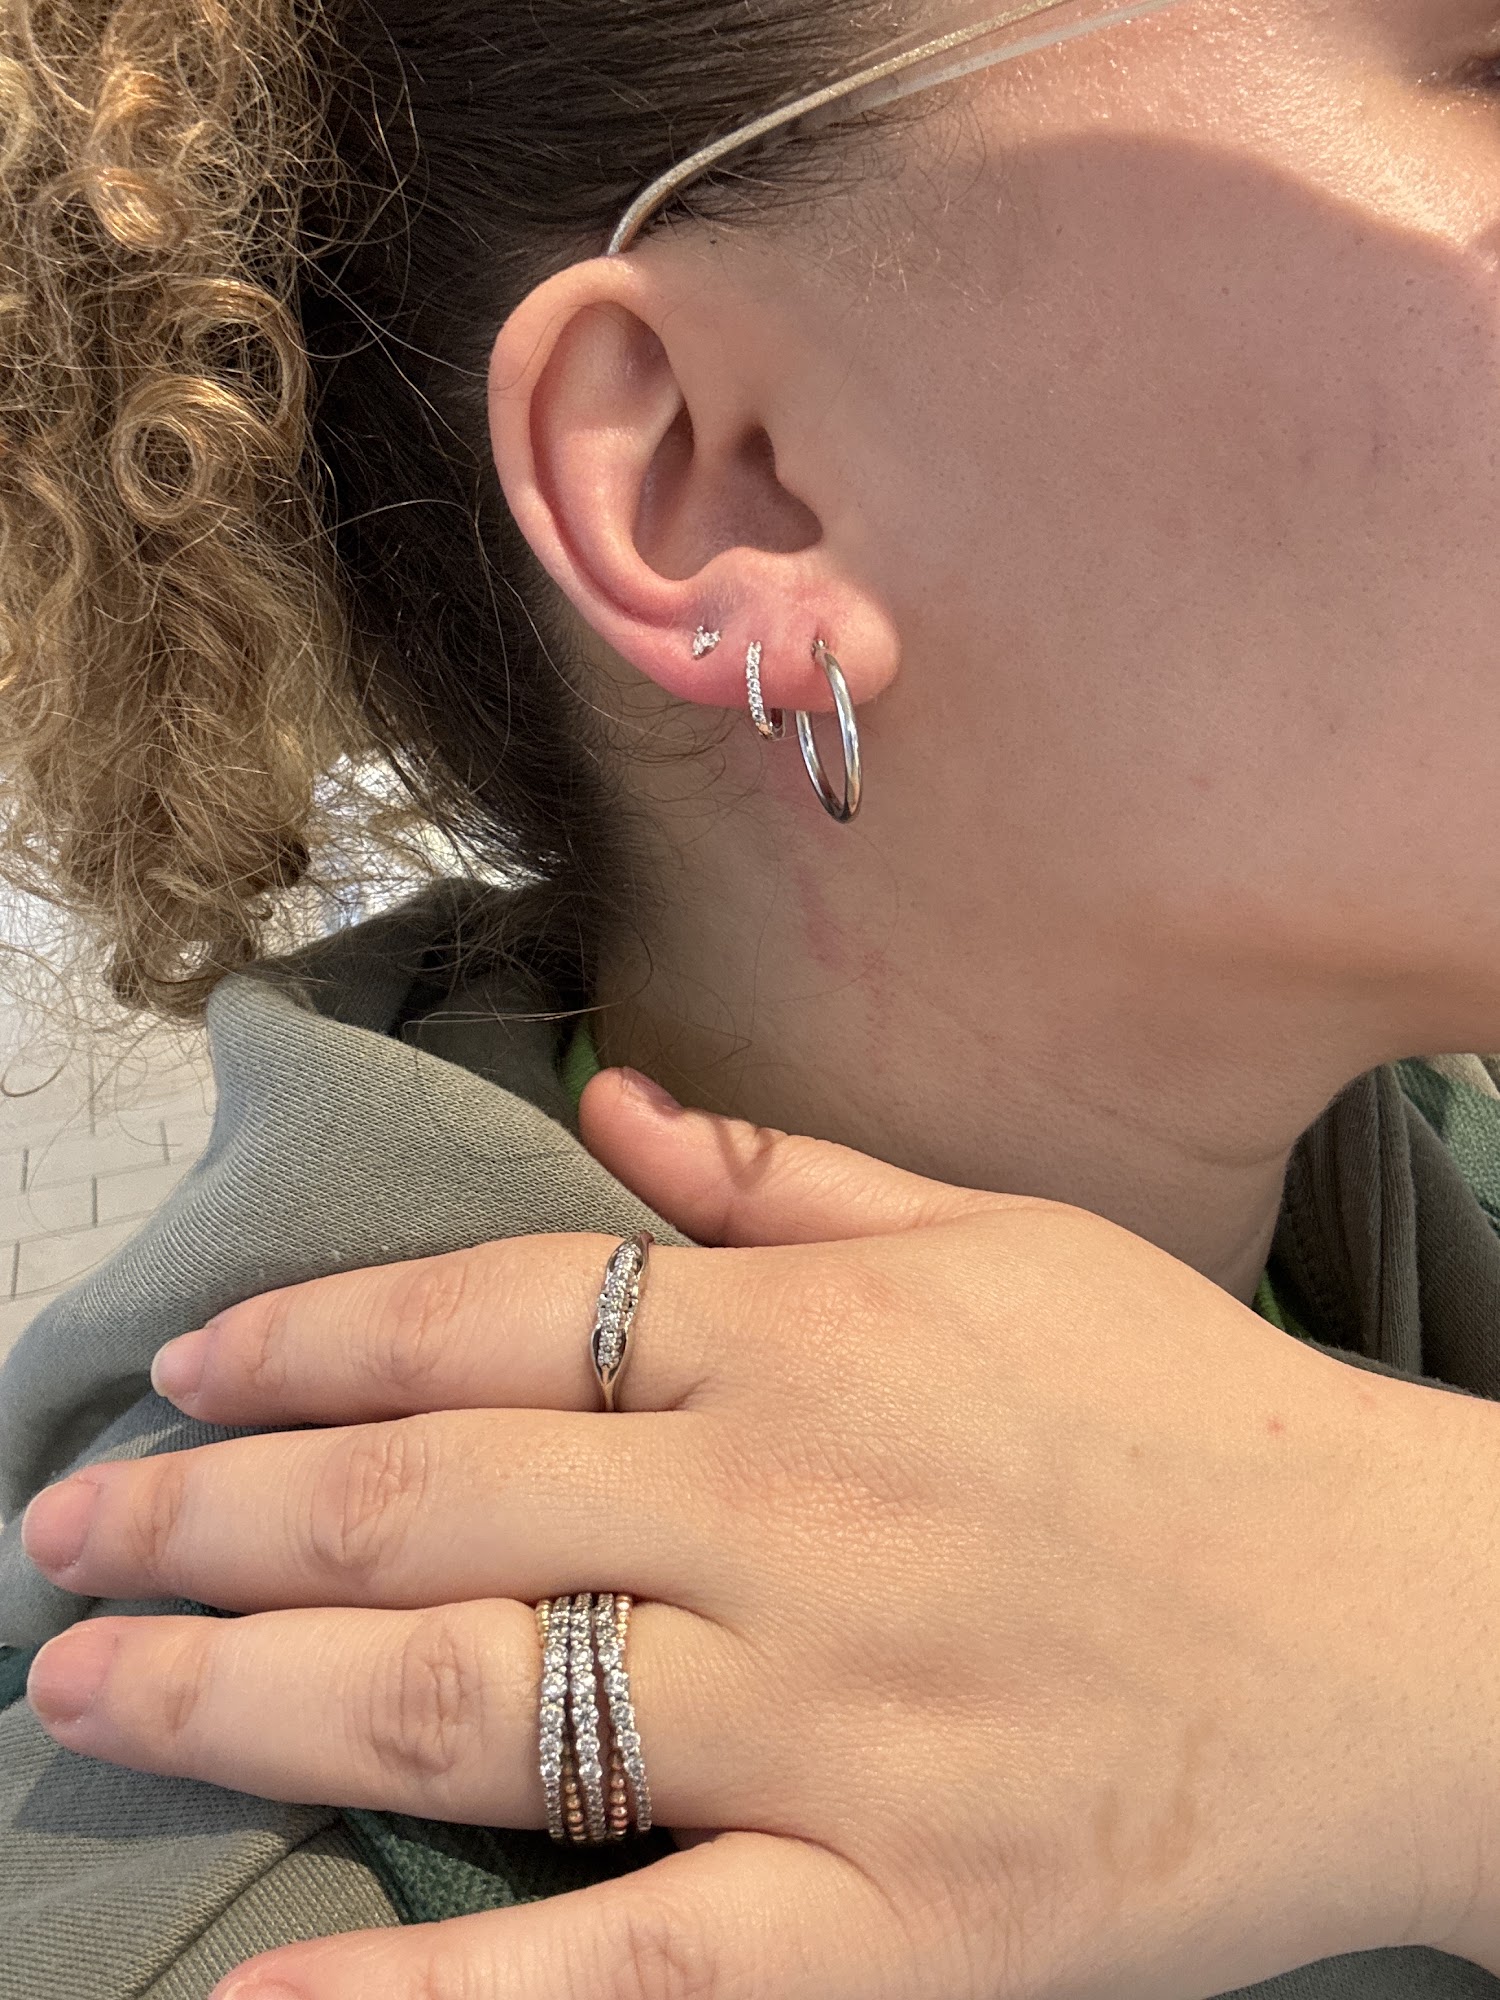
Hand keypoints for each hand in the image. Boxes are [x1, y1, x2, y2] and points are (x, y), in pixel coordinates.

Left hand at [18, 1071, 1499, 1999]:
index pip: (503, 1314)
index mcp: (818, 1344)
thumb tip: (611, 1103)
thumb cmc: (1191, 1422)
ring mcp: (835, 1726)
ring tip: (83, 1693)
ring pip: (474, 1701)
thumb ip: (789, 1179)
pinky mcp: (898, 1927)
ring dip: (245, 1694)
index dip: (318, 1337)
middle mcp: (796, 1514)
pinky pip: (620, 1977)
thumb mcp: (1003, 1248)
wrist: (1409, 1633)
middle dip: (215, 1514)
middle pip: (437, 1500)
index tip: (184, 1364)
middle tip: (63, 1537)